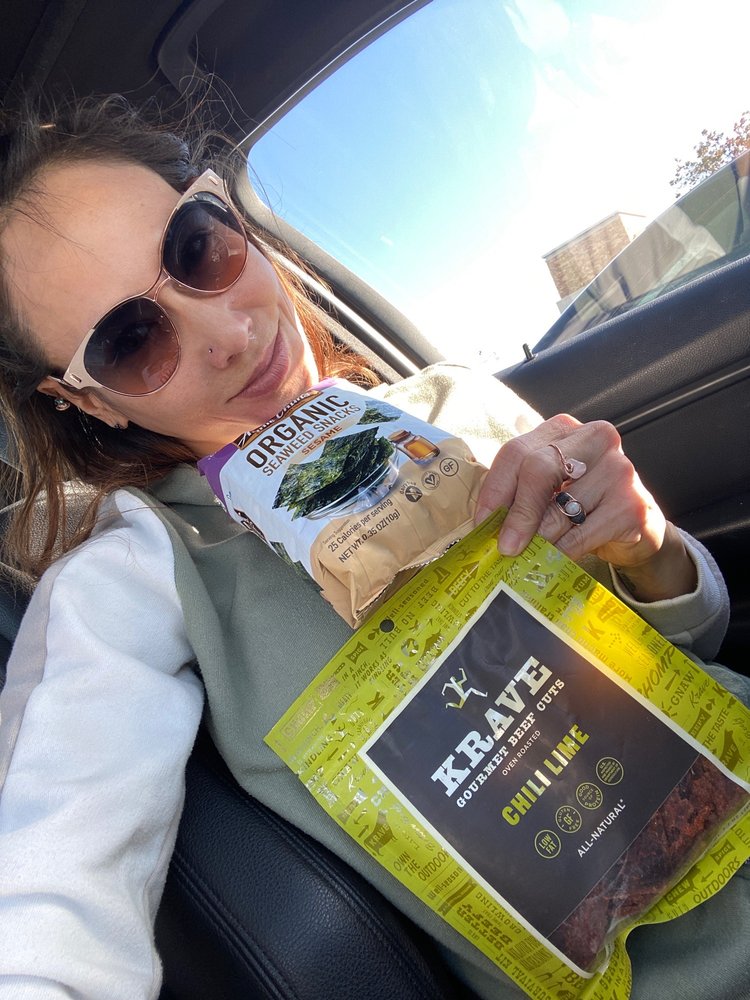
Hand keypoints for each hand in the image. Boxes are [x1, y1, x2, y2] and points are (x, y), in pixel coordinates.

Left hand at [474, 413, 696, 601]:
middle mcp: (594, 439)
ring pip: (560, 509)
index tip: (482, 521)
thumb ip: (520, 494)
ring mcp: (618, 469)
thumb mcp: (549, 490)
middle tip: (505, 545)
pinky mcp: (631, 504)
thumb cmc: (583, 506)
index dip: (495, 489)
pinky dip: (562, 552)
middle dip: (517, 513)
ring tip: (530, 555)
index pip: (517, 451)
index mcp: (564, 430)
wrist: (636, 529)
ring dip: (540, 539)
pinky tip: (555, 560)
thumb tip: (484, 524)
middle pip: (538, 470)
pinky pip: (582, 534)